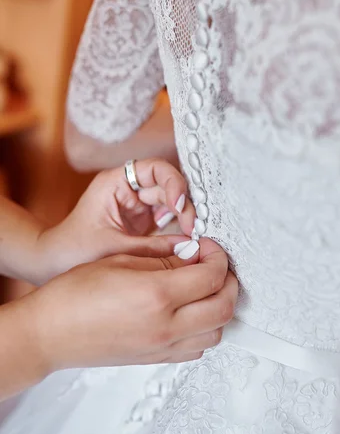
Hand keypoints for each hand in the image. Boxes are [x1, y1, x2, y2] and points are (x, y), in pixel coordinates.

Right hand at [26, 239, 237, 374]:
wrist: (50, 332)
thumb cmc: (75, 294)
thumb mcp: (121, 261)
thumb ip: (163, 259)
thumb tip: (192, 254)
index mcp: (157, 295)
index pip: (211, 276)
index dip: (217, 256)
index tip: (208, 246)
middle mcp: (166, 326)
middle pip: (224, 307)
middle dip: (229, 281)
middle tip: (216, 264)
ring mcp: (162, 347)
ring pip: (216, 332)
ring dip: (220, 307)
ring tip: (206, 288)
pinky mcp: (155, 359)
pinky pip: (197, 348)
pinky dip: (205, 329)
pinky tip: (191, 312)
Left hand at [37, 159, 195, 281]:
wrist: (53, 264)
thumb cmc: (73, 250)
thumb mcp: (114, 248)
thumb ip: (154, 247)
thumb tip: (190, 248)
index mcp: (115, 182)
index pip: (154, 169)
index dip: (172, 182)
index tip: (180, 205)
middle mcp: (129, 188)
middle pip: (167, 186)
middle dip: (183, 205)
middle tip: (193, 228)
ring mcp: (137, 204)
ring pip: (171, 202)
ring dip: (183, 217)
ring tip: (191, 236)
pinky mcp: (143, 221)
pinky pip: (168, 219)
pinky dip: (178, 228)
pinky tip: (184, 240)